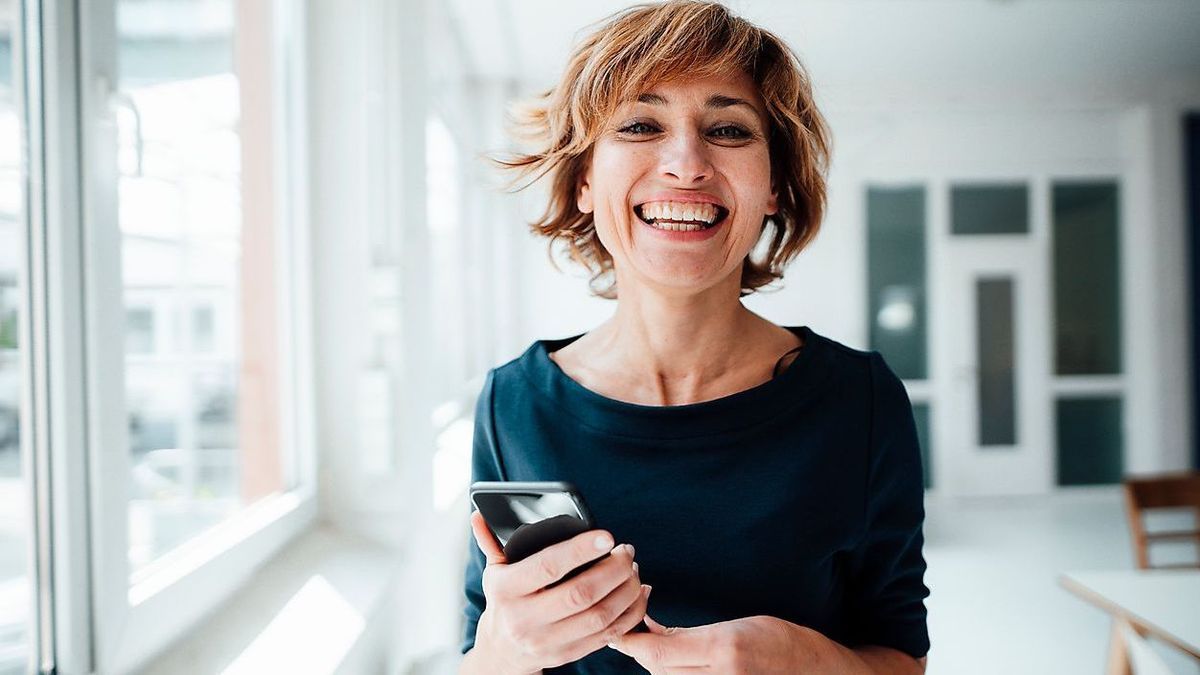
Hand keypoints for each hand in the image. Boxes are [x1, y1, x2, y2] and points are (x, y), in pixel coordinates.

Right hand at [469, 510, 651, 672]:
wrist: (502, 651)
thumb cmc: (504, 601)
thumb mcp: (494, 572)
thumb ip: (492, 542)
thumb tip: (480, 516)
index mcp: (506, 591)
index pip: (548, 567)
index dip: (580, 550)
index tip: (606, 536)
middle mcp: (525, 619)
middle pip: (581, 593)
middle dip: (612, 569)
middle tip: (626, 551)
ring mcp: (547, 641)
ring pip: (600, 616)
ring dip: (625, 590)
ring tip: (633, 568)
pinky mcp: (568, 655)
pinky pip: (609, 635)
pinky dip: (630, 612)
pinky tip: (638, 592)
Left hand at [608, 614, 824, 673]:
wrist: (811, 671)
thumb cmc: (778, 641)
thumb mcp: (733, 627)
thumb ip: (689, 634)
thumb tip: (650, 630)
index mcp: (723, 650)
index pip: (657, 652)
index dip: (630, 639)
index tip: (619, 625)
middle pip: (655, 668)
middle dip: (637, 647)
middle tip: (630, 622)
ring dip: (651, 660)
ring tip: (648, 636)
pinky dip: (667, 672)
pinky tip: (667, 655)